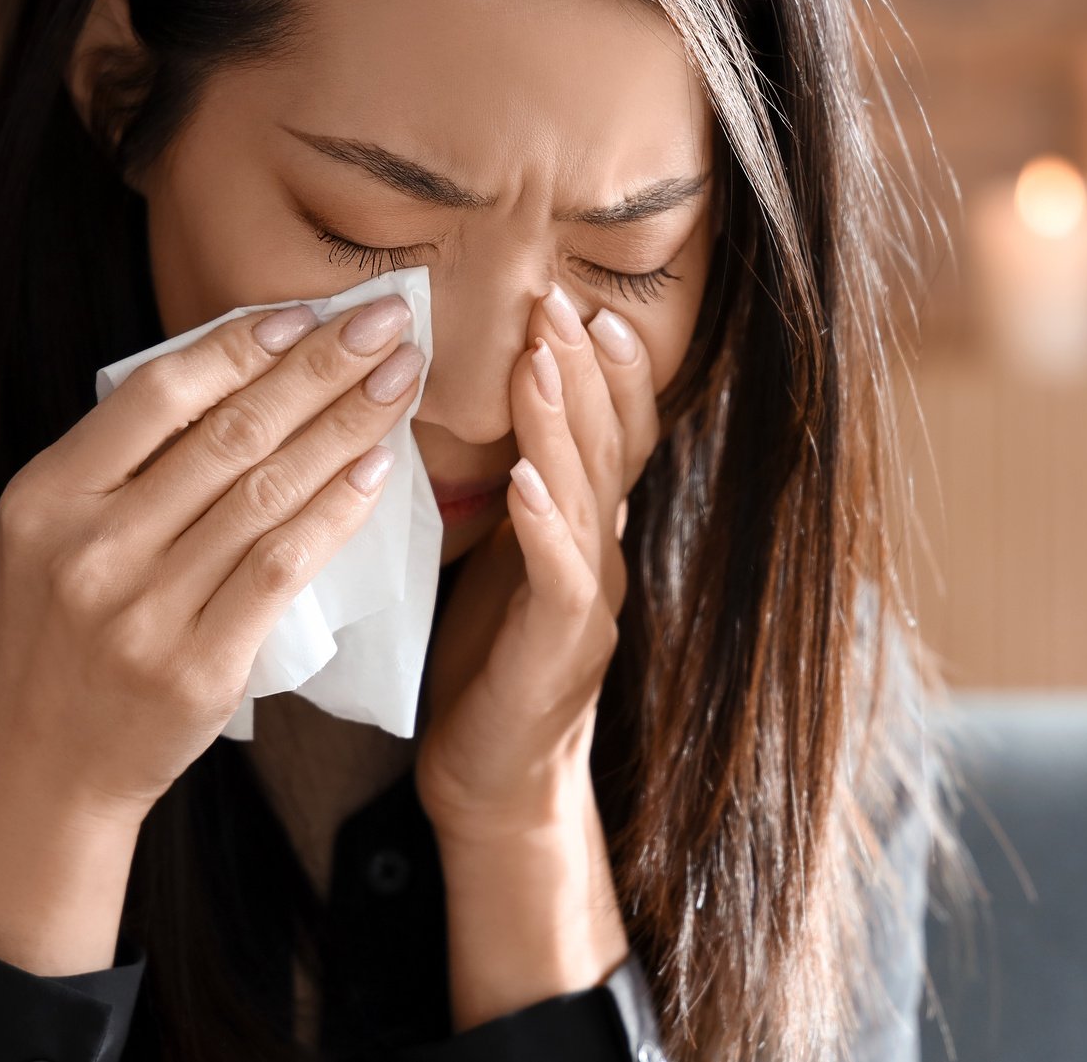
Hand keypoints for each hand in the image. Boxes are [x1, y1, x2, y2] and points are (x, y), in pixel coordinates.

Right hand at [0, 291, 423, 973]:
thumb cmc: (53, 641)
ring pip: (270, 491)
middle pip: (230, 433)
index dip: (240, 345)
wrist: (35, 775)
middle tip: (386, 319)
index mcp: (45, 498)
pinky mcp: (200, 665)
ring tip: (401, 379)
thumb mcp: (44, 540)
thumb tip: (233, 374)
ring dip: (347, 424)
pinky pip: (285, 565)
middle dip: (321, 366)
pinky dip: (338, 508)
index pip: (157, 394)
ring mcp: (146, 610)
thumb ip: (116, 467)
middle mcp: (91, 547)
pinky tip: (380, 466)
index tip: (307, 311)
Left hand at [415, 281, 657, 841]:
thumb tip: (477, 415)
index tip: (579, 303)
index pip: (609, 434)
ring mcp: (591, 604)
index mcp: (585, 532)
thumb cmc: (481, 668)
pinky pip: (560, 577)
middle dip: (586, 370)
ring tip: (541, 360)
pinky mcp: (560, 652)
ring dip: (565, 424)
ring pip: (587, 497)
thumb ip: (507, 495)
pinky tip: (525, 481)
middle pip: (608, 447)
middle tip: (560, 301)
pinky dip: (545, 524)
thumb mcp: (495, 562)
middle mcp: (603, 557)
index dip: (604, 370)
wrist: (492, 785)